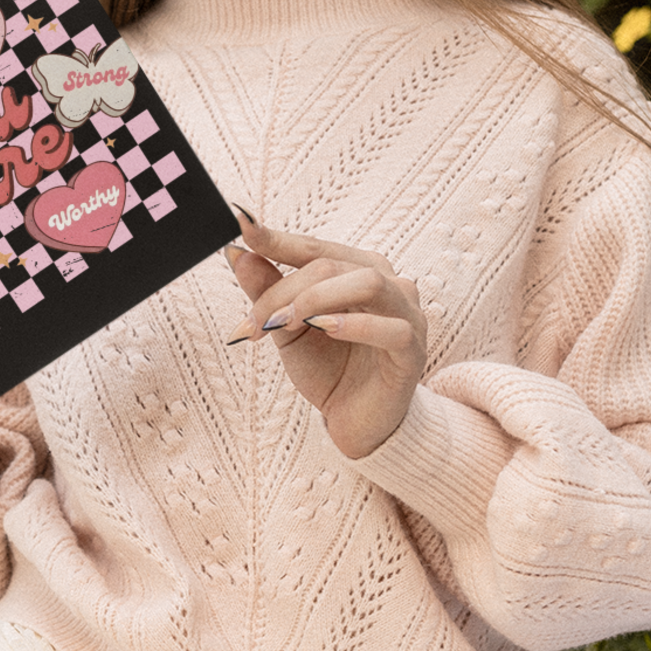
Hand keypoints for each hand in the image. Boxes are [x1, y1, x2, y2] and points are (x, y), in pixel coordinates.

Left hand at [224, 213, 426, 459]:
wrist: (356, 422)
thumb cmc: (328, 369)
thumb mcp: (287, 330)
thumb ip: (266, 291)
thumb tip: (237, 253)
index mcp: (356, 270)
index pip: (314, 247)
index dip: (278, 239)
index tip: (242, 228)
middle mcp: (387, 283)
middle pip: (331, 265)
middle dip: (283, 292)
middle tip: (254, 322)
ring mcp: (406, 314)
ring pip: (367, 283)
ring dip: (316, 299)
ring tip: (285, 324)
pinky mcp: (413, 350)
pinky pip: (392, 328)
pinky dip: (355, 325)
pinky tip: (326, 329)